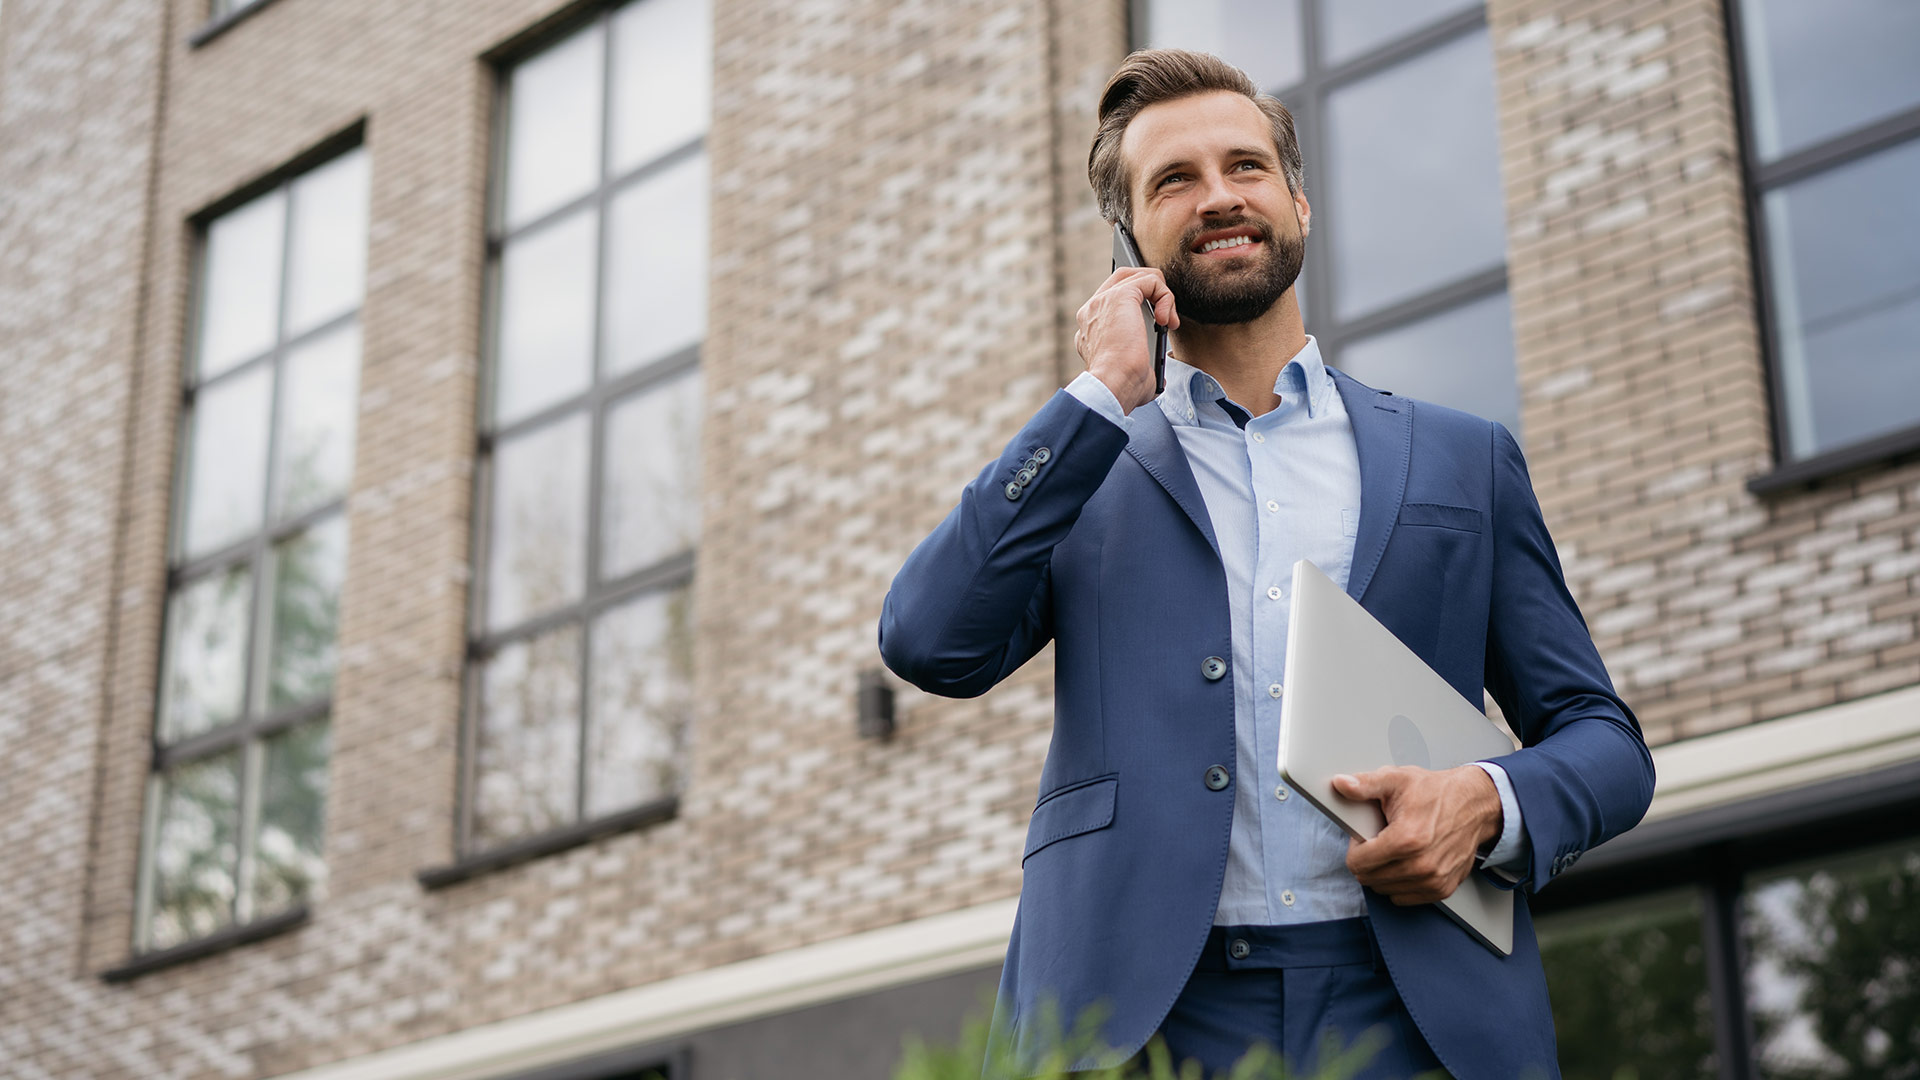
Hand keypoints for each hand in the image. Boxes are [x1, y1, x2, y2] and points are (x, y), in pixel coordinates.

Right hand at [1074, 266, 1178, 413]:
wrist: (1113, 387)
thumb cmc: (1121, 389)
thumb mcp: (1128, 373)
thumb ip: (1138, 364)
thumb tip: (1156, 375)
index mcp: (1090, 328)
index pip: (1114, 299)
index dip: (1140, 304)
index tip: (1156, 323)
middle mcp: (1092, 311)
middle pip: (1124, 278)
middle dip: (1151, 291)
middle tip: (1166, 316)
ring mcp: (1103, 301)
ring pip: (1139, 277)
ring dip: (1162, 295)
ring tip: (1169, 321)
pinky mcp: (1119, 296)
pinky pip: (1150, 281)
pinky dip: (1166, 297)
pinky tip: (1168, 320)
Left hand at [1333, 765, 1501, 905]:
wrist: (1475, 805)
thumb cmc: (1437, 792)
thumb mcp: (1397, 780)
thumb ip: (1365, 784)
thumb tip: (1341, 784)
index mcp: (1406, 839)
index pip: (1358, 863)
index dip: (1356, 847)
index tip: (1364, 836)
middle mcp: (1421, 864)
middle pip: (1369, 878)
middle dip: (1367, 860)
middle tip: (1380, 840)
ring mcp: (1433, 880)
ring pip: (1384, 889)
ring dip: (1383, 873)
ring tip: (1395, 849)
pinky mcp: (1442, 889)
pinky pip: (1404, 897)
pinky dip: (1399, 883)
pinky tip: (1406, 862)